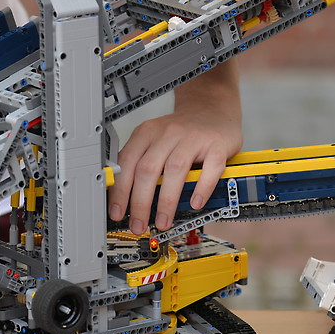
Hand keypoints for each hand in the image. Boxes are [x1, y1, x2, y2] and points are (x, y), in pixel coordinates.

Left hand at [108, 64, 241, 233]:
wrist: (211, 109)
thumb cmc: (181, 131)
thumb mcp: (154, 140)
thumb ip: (140, 162)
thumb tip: (124, 198)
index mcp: (147, 133)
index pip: (127, 163)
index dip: (120, 190)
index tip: (118, 212)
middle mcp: (168, 133)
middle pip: (148, 169)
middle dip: (140, 202)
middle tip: (139, 224)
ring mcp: (193, 138)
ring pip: (175, 170)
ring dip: (167, 201)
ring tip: (163, 222)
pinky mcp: (216, 145)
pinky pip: (209, 168)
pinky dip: (201, 188)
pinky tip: (195, 204)